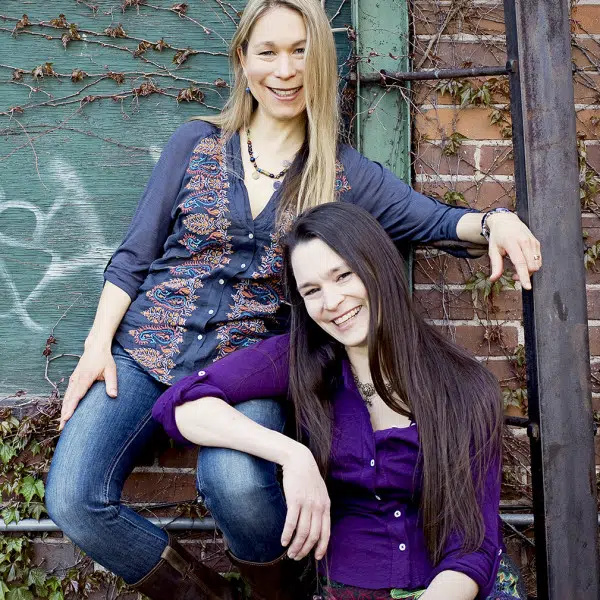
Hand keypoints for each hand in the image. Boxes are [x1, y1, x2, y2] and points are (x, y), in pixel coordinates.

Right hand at [59, 346, 117, 430]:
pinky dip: (65, 403)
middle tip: (62, 428)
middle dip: (64, 413)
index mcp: (85, 378)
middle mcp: (76, 379)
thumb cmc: (105, 359)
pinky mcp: (73, 379)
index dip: (71, 407)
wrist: (95, 347)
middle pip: (68, 399)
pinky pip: (68, 393)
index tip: (66, 418)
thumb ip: (112, 383)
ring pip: (66, 397)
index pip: (76, 395)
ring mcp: (73, 379)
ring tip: (62, 424)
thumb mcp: (111, 370)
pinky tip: (65, 412)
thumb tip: (113, 396)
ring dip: (63, 410)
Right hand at [280, 445, 330, 560]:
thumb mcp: (320, 491)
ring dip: (295, 546)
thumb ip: (320, 506)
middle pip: (313, 536)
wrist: (299, 460)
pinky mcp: (295, 500)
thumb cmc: (308, 476)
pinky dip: (287, 535)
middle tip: (297, 556)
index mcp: (326, 506)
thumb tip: (317, 523)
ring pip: (302, 532)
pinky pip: (291, 523)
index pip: (326, 532)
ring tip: (289, 552)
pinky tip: (283, 541)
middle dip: (305, 550)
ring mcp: (307, 504)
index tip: (315, 557)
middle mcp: (318, 507)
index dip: (321, 547)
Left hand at [487, 212, 540, 289]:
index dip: (524, 276)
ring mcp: (533, 242)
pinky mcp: (537, 243)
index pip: (521, 263)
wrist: (506, 220)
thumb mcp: (493, 250)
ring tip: (517, 269)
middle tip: (513, 275)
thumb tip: (493, 279)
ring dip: (528, 271)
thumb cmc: (498, 236)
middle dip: (524, 275)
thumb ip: (495, 265)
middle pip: (531, 266)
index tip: (527, 287)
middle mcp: (525, 242)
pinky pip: (538, 260)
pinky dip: (531, 265)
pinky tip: (523, 263)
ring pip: (537, 264)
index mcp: (513, 243)